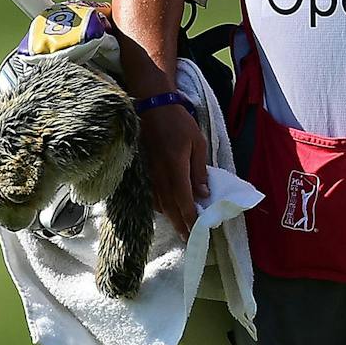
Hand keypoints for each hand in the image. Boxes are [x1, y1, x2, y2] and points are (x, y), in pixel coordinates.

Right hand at [140, 105, 208, 238]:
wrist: (150, 105)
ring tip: (179, 228)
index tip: (197, 231)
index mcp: (175, 167)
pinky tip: (164, 210)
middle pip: (169, 206)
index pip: (183, 199)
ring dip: (169, 216)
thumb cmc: (178, 122)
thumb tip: (203, 195)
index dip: (190, 217)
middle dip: (180, 223)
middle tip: (188, 238)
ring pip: (158, 201)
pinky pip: (150, 193)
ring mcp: (147, 172)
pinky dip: (158, 205)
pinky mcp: (141, 169)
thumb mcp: (197, 143)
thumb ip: (199, 170)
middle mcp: (159, 174)